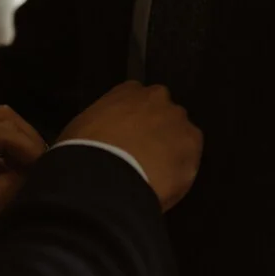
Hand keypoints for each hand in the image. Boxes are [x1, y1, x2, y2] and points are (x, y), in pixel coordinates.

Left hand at [0, 106, 47, 263]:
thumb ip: (2, 192)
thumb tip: (34, 175)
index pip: (1, 131)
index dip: (30, 149)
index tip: (50, 173)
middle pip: (1, 118)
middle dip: (27, 143)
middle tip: (46, 171)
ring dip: (17, 148)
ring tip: (34, 175)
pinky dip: (5, 156)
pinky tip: (15, 179)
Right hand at [57, 81, 201, 211]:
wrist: (103, 175)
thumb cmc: (84, 152)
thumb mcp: (82, 129)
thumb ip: (102, 125)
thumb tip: (105, 139)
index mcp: (127, 91)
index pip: (138, 99)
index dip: (136, 121)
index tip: (130, 138)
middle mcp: (156, 97)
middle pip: (163, 113)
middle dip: (157, 131)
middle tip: (144, 156)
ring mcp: (177, 118)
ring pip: (180, 133)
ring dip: (171, 149)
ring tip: (156, 175)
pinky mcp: (192, 143)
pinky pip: (190, 156)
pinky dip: (182, 168)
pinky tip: (166, 184)